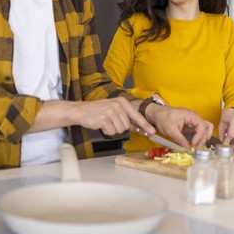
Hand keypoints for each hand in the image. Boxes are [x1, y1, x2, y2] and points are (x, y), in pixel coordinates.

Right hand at [30, 97, 155, 136]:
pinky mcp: (105, 119)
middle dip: (120, 127)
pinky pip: (112, 132)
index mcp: (122, 101)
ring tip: (106, 122)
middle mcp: (118, 105)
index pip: (137, 115)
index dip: (145, 125)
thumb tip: (141, 127)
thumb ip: (127, 117)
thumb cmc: (98, 111)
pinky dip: (107, 131)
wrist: (82, 111)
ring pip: (120, 130)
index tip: (152, 131)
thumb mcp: (115, 109)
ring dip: (113, 129)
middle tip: (111, 122)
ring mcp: (111, 111)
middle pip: (127, 126)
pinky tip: (101, 125)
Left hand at [146, 105, 212, 149]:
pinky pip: (200, 132)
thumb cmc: (163, 118)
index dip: (200, 136)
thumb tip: (188, 150)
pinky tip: (194, 145)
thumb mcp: (170, 130)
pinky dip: (199, 138)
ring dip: (203, 138)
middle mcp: (194, 118)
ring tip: (197, 147)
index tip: (193, 144)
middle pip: (206, 128)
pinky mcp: (191, 126)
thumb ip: (180, 140)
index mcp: (190, 115)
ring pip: (205, 129)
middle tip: (196, 150)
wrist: (157, 114)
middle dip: (202, 140)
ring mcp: (193, 122)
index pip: (202, 125)